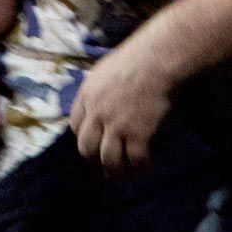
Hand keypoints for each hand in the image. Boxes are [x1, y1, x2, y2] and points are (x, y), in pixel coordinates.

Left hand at [71, 32, 178, 175]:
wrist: (157, 59)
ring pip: (109, 161)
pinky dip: (141, 167)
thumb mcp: (106, 69)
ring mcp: (116, 126)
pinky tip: (147, 167)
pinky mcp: (137, 134)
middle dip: (95, 159)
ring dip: (116, 172)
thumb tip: (104, 99)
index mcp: (86, 94)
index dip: (84, 137)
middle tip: (105, 164)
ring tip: (125, 174)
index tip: (93, 142)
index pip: (75, 126)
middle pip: (86, 147)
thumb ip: (100, 88)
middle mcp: (96, 113)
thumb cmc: (137, 56)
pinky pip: (135, 160)